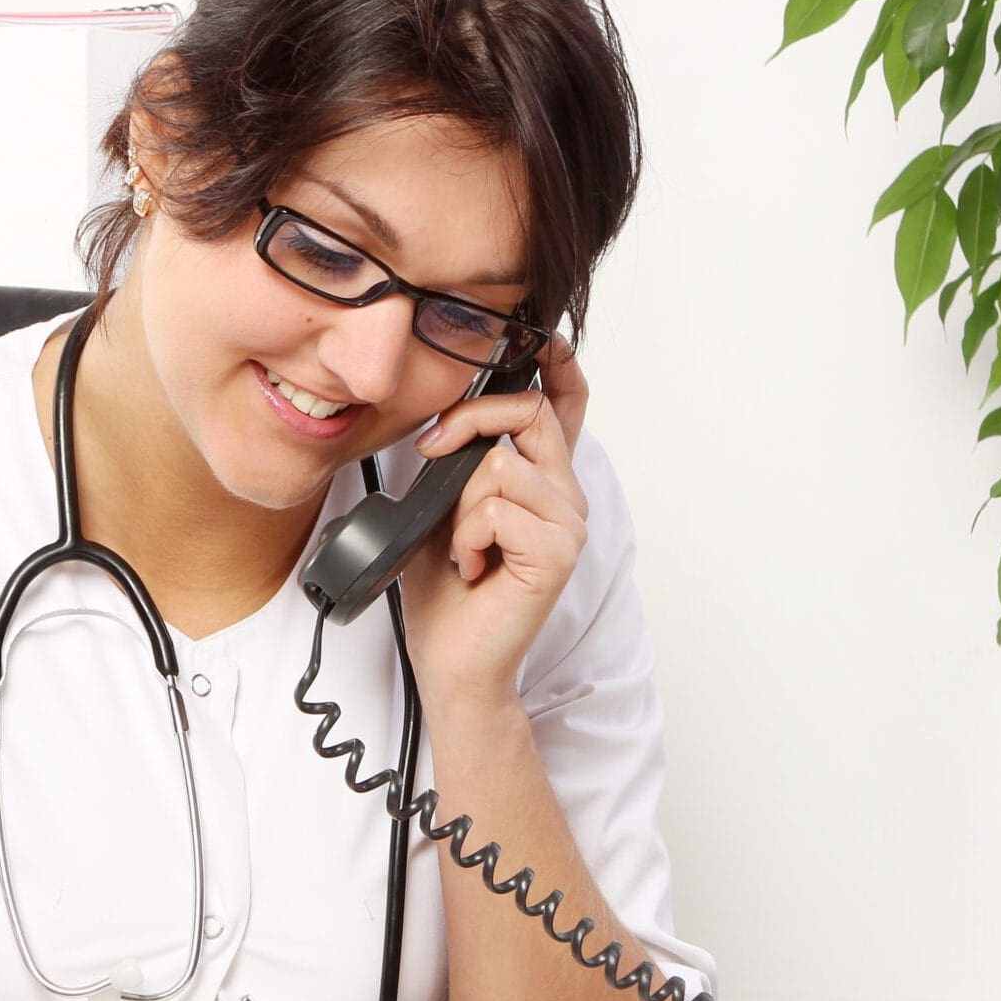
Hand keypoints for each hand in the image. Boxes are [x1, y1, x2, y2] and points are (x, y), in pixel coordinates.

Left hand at [397, 335, 590, 708]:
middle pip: (530, 412)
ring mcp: (567, 526)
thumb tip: (443, 420)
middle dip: (469, 422)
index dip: (559, 366)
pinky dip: (467, 536)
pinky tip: (472, 567)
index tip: (544, 337)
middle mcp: (564, 498)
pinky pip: (498, 508)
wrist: (453, 662)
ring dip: (461, 507)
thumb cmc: (445, 592)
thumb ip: (456, 463)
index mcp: (542, 481)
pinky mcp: (557, 555)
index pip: (566, 407)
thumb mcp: (439, 508)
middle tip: (433, 454)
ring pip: (503, 465)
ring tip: (463, 547)